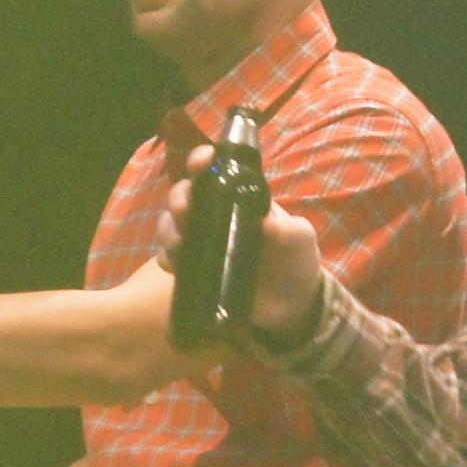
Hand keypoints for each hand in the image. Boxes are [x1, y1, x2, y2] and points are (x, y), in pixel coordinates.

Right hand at [168, 144, 327, 340]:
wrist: (292, 306)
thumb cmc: (297, 261)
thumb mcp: (299, 239)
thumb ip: (287, 230)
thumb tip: (265, 222)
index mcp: (239, 198)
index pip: (215, 171)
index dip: (202, 160)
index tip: (202, 161)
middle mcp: (215, 215)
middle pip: (184, 196)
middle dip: (179, 197)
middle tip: (185, 210)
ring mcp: (202, 243)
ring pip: (170, 226)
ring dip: (169, 229)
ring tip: (181, 243)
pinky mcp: (194, 271)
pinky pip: (169, 259)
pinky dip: (166, 259)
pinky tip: (176, 266)